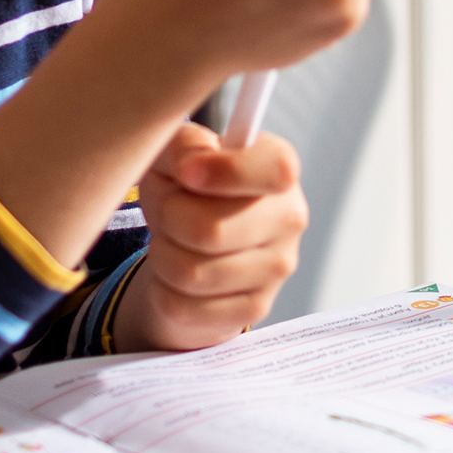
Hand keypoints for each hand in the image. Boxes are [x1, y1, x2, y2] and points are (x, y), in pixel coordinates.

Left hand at [120, 123, 308, 352]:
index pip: (274, 169)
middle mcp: (290, 217)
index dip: (225, 171)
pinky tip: (175, 277)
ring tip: (169, 243)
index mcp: (278, 168)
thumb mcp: (175, 156)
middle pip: (211, 230)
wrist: (189, 246)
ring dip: (162, 257)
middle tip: (169, 212)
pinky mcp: (255, 307)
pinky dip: (163, 292)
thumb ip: (184, 145)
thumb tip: (193, 166)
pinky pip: (185, 307)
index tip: (187, 174)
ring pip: (192, 273)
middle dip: (169, 220)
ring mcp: (278, 267)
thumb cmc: (186, 191)